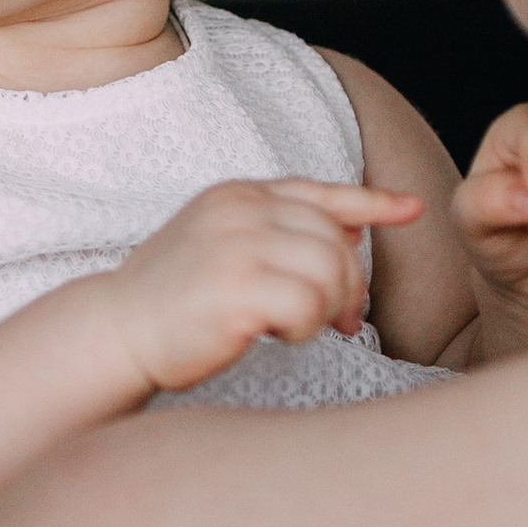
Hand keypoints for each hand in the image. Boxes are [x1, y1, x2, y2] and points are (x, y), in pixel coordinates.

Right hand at [99, 178, 422, 396]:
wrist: (116, 330)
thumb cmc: (176, 299)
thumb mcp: (226, 244)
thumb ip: (279, 231)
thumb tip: (356, 234)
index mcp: (239, 194)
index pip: (320, 192)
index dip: (371, 202)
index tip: (411, 209)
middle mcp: (241, 210)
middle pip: (337, 240)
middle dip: (349, 286)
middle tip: (340, 322)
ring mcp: (237, 246)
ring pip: (330, 273)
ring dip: (326, 310)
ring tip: (292, 326)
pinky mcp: (236, 289)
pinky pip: (309, 308)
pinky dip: (304, 329)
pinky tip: (274, 335)